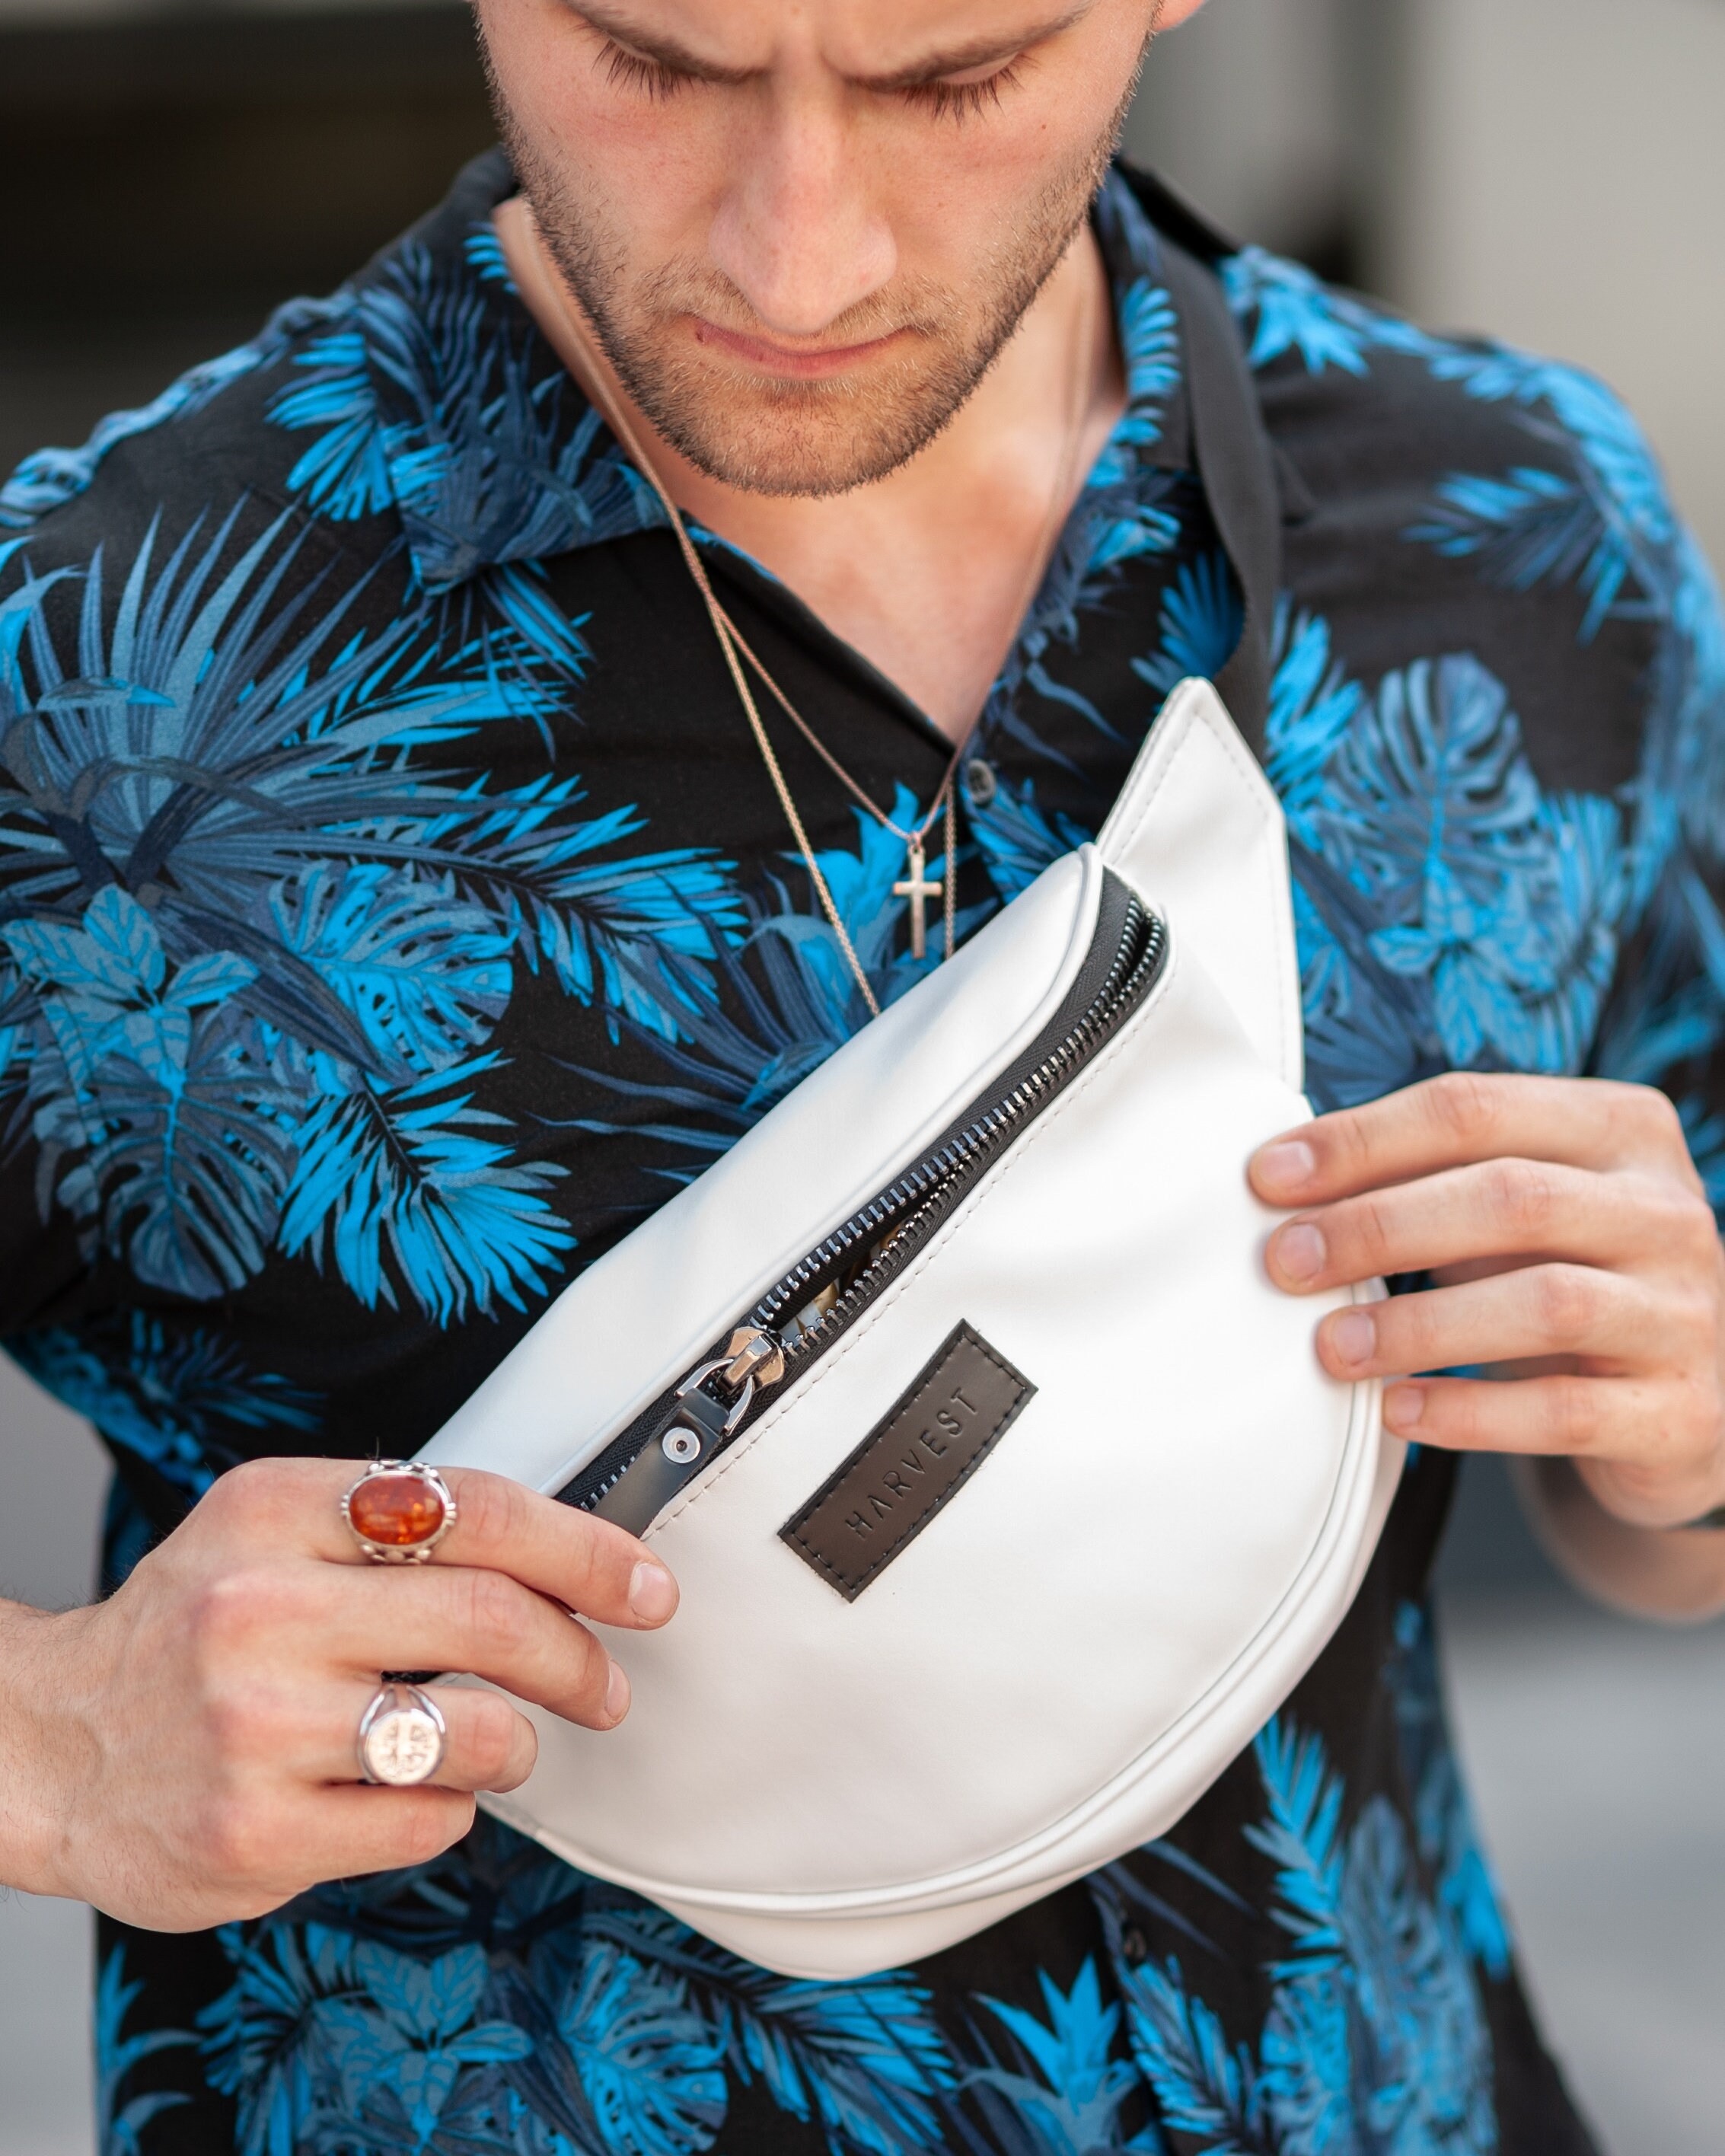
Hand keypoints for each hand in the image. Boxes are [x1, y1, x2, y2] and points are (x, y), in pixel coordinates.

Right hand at [0, 1459, 676, 1929]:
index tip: (643, 1586)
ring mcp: (257, 1728)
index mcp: (276, 1510)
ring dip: (518, 1742)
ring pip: (479, 1733)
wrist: (54, 1746)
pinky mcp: (256, 1834)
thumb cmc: (193, 1628)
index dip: (586, 1551)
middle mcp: (262, 1610)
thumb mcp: (271, 1528)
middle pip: (496, 1621)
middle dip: (581, 1658)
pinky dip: (448, 1806)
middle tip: (604, 1683)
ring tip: (496, 1740)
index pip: (478, 1512)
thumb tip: (567, 1547)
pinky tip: (406, 1788)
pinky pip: (429, 1820)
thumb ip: (397, 1523)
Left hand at [1250, 1072, 1724, 1532]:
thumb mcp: (1514, 1212)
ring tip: (1333, 1345)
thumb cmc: (1564, 1275)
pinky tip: (1398, 1411)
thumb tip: (1281, 1184)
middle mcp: (1666, 1210)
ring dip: (1419, 1324)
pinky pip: (1566, 1411)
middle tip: (1286, 1262)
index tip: (1269, 1177)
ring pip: (1546, 1303)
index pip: (1475, 1110)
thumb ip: (1426, 1181)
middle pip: (1510, 1197)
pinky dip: (1471, 1413)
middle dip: (1378, 1226)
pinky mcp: (1682, 1412)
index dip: (1363, 1140)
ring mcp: (1685, 1312)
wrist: (1684, 1397)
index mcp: (1620, 1128)